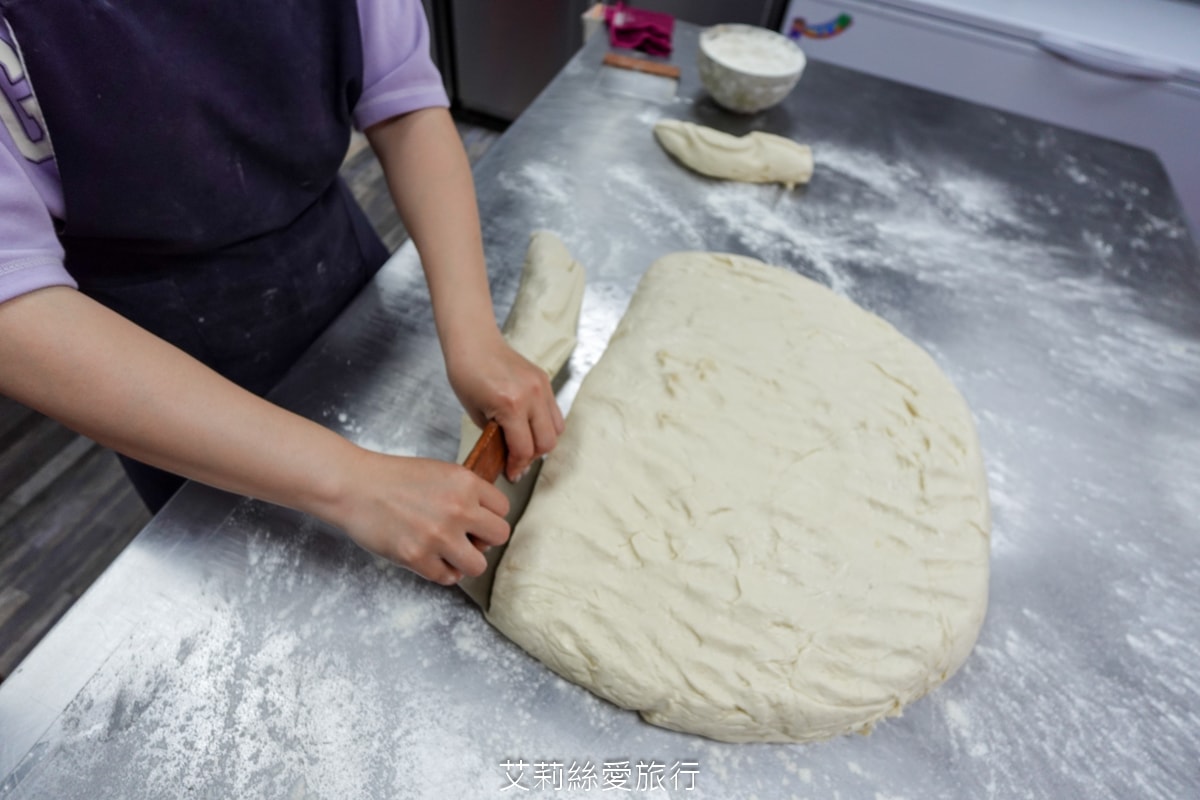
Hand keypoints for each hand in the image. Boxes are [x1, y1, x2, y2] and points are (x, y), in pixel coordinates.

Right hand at [329, 449, 510, 584]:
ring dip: (465, 561)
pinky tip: (429, 559)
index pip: (503, 509)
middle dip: (484, 539)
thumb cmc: (394, 478)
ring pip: (478, 566)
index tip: (476, 519)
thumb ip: (466, 492)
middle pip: (499, 537)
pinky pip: (447, 578)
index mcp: (466, 483)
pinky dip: (440, 572)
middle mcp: (458, 509)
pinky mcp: (417, 558)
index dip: (489, 516)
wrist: (355, 487)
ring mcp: (438, 536)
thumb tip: (485, 519)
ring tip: (449, 553)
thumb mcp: (440, 472)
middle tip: (466, 537)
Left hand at [446, 332, 564, 481]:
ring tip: (525, 444)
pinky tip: (529, 426)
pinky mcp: (545, 381)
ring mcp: (542, 387)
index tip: (512, 474)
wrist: (474, 342)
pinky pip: (554, 412)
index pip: (524, 448)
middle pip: (546, 443)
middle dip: (531, 458)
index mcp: (510, 405)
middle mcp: (531, 395)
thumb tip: (512, 457)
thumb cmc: (466, 374)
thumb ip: (497, 436)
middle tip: (518, 463)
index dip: (517, 466)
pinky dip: (545, 425)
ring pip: (556, 429)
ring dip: (542, 442)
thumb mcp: (476, 413)